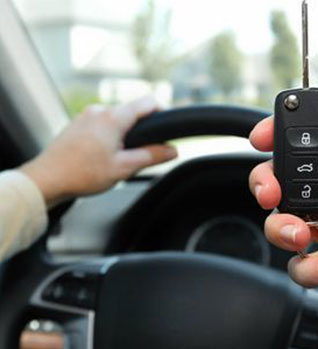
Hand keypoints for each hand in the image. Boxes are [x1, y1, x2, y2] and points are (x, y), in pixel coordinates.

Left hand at [20, 97, 176, 206]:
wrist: (47, 179)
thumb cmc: (82, 174)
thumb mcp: (124, 168)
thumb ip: (152, 156)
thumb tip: (173, 151)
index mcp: (113, 117)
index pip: (147, 103)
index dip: (162, 112)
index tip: (167, 126)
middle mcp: (98, 110)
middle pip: (131, 113)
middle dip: (140, 131)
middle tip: (137, 156)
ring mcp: (85, 116)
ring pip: (115, 120)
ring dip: (122, 135)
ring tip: (114, 160)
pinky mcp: (77, 124)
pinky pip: (100, 125)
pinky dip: (108, 137)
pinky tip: (100, 157)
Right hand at [249, 53, 317, 348]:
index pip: (305, 138)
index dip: (278, 133)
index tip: (259, 137)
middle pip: (281, 178)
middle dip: (266, 185)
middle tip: (271, 195)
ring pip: (280, 219)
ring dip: (282, 230)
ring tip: (306, 237)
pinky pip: (296, 260)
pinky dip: (307, 266)